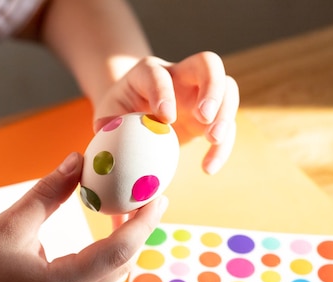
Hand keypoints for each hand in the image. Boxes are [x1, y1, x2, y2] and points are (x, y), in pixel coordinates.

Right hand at [0, 152, 166, 281]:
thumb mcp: (11, 223)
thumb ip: (49, 191)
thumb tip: (78, 161)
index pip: (120, 250)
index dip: (144, 220)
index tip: (158, 194)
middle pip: (124, 263)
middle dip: (139, 229)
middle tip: (143, 196)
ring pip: (115, 275)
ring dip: (125, 244)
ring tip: (123, 211)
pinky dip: (110, 259)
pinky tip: (102, 239)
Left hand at [93, 51, 238, 174]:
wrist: (135, 115)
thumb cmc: (119, 114)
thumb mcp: (108, 116)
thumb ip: (107, 124)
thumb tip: (104, 137)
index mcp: (148, 73)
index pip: (158, 73)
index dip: (163, 91)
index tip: (165, 118)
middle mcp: (180, 75)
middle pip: (208, 63)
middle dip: (211, 88)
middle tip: (203, 118)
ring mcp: (201, 92)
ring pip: (228, 89)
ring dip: (225, 115)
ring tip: (212, 140)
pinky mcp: (212, 114)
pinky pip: (227, 125)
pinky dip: (222, 146)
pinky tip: (208, 167)